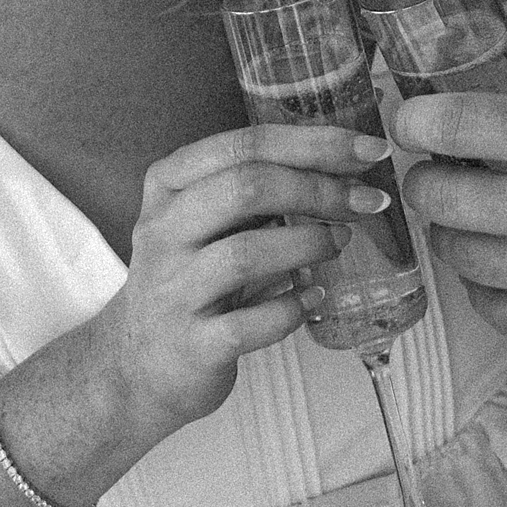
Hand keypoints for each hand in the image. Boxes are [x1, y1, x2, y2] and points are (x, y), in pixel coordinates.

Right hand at [93, 123, 389, 439]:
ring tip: (340, 242)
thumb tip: (349, 161)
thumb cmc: (190, 277)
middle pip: (246, 187)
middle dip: (319, 189)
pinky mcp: (190, 345)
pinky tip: (313, 298)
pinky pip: (250, 324)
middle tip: (367, 201)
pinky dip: (292, 307)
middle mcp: (162, 231)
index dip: (315, 142)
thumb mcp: (205, 219)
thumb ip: (257, 187)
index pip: (244, 144)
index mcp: (169, 185)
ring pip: (246, 253)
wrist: (136, 364)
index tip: (370, 149)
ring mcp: (171, 291)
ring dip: (309, 243)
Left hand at [391, 57, 506, 348]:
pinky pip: (494, 310)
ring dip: (454, 230)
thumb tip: (501, 96)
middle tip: (439, 165)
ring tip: (475, 212)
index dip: (415, 117)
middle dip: (428, 175)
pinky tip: (504, 259)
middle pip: (440, 198)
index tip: (412, 117)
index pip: (452, 126)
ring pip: (459, 257)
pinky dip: (485, 282)